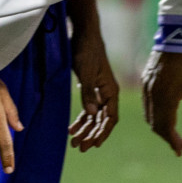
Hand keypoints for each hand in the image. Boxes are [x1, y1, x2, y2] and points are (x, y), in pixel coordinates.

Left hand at [69, 28, 118, 151]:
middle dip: (91, 134)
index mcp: (111, 91)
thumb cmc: (86, 51)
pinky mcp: (90, 88)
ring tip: (73, 142)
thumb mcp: (85, 72)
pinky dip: (80, 119)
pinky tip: (71, 128)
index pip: (110, 118)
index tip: (94, 144)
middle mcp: (107, 93)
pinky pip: (87, 108)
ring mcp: (99, 91)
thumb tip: (91, 113)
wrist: (84, 34)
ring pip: (94, 116)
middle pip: (101, 120)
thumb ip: (88, 93)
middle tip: (79, 148)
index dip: (103, 132)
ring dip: (85, 129)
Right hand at [141, 49, 181, 155]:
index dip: (172, 141)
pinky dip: (155, 115)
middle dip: (167, 137)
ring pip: (149, 115)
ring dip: (160, 126)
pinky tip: (166, 116)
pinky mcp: (146, 80)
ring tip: (175, 133)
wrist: (177, 34)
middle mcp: (152, 93)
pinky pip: (147, 104)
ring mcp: (147, 86)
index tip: (181, 151)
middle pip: (154, 124)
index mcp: (166, 96)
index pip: (165, 127)